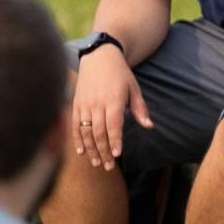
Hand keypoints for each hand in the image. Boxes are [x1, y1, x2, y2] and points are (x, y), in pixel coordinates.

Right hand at [74, 44, 152, 170]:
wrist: (99, 57)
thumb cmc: (120, 74)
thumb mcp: (134, 88)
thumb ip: (140, 109)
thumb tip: (149, 126)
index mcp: (114, 100)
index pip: (113, 125)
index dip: (115, 140)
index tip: (117, 155)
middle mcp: (97, 103)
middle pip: (99, 132)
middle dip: (104, 151)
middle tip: (108, 166)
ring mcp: (84, 104)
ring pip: (86, 131)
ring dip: (91, 149)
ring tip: (96, 162)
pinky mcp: (75, 104)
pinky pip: (75, 125)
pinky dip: (77, 139)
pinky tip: (81, 151)